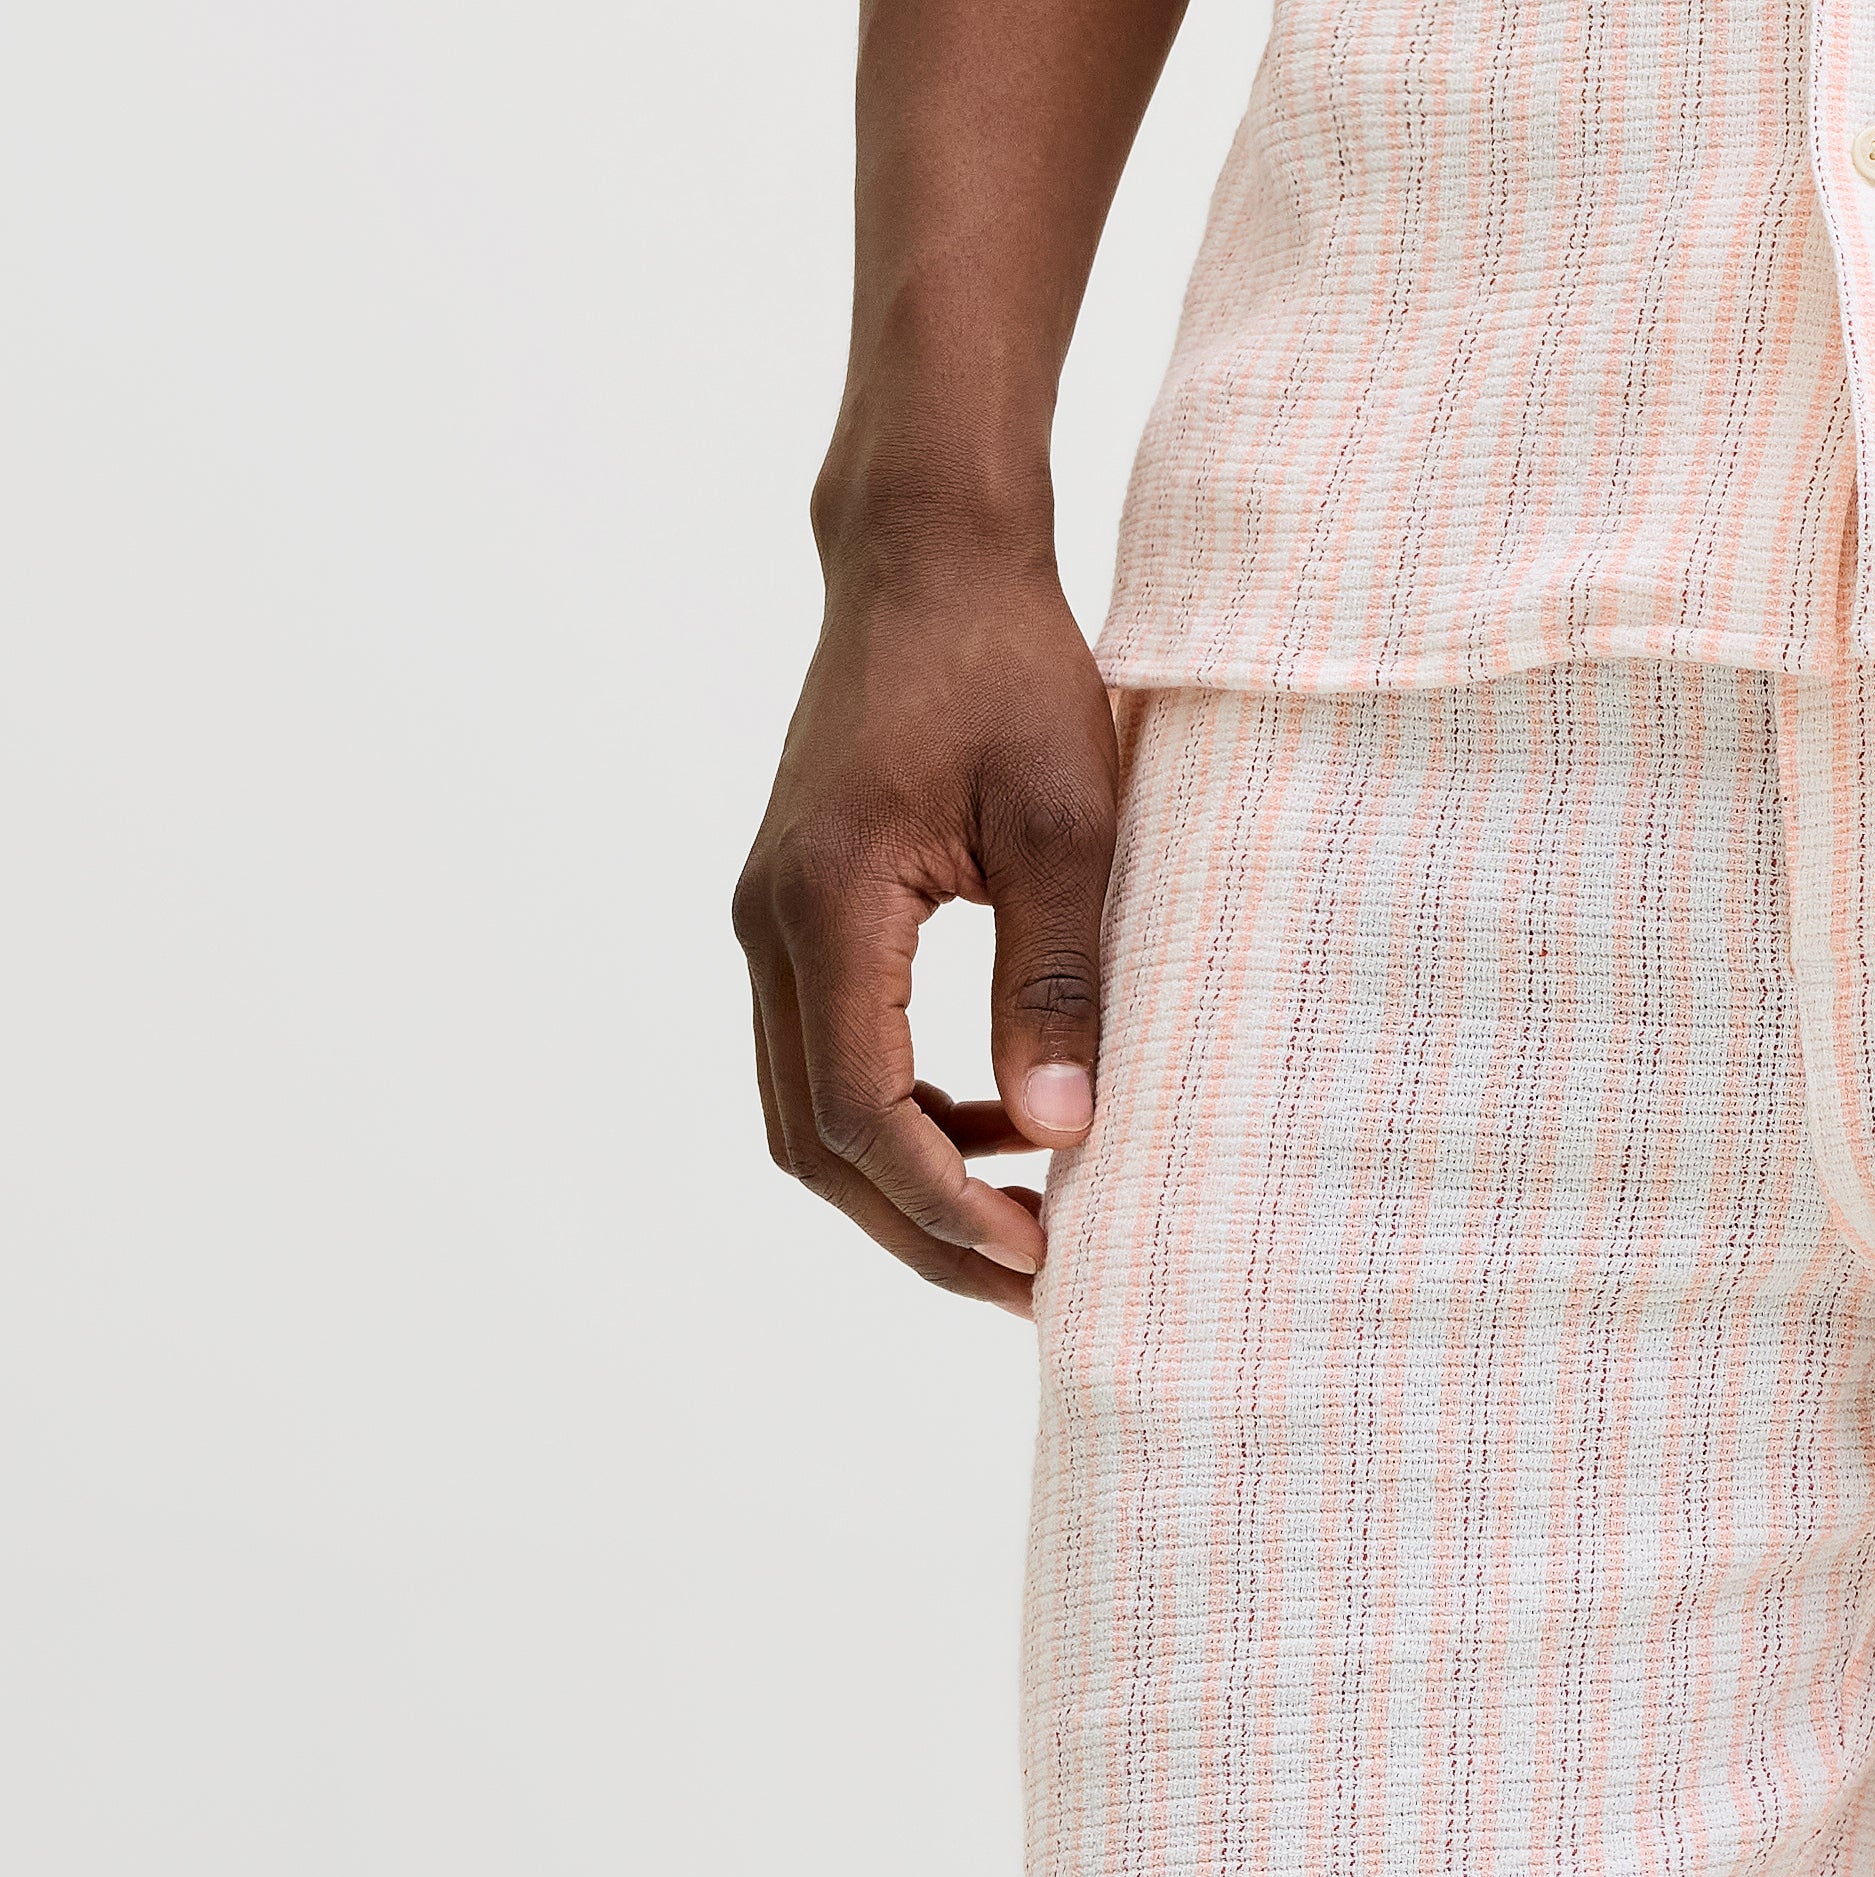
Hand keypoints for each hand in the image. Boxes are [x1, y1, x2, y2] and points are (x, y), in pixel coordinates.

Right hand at [733, 543, 1123, 1314]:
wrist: (930, 558)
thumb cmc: (1005, 665)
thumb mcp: (1063, 823)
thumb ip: (1058, 978)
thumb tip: (1062, 1136)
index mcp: (825, 903)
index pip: (859, 1111)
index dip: (946, 1206)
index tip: (1045, 1257)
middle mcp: (773, 924)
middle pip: (816, 1142)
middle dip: (924, 1230)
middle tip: (1042, 1282)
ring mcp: (775, 921)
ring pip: (810, 1114)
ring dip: (908, 1186)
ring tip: (1027, 1225)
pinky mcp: (802, 913)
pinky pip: (826, 1057)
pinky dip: (900, 1120)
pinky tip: (994, 1127)